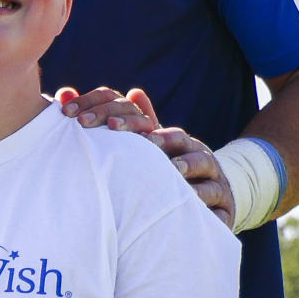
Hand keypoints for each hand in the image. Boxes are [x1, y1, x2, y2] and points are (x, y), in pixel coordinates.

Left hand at [56, 87, 230, 223]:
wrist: (211, 206)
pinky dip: (205, 197)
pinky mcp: (224, 202)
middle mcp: (195, 151)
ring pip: (203, 163)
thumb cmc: (168, 178)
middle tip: (142, 142)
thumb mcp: (144, 156)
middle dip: (160, 139)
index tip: (106, 126)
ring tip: (173, 168)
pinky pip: (216, 197)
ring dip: (188, 164)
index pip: (151, 124)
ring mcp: (213, 175)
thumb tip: (74, 92)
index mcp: (173, 139)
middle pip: (179, 138)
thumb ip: (115, 128)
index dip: (129, 122)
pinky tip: (192, 200)